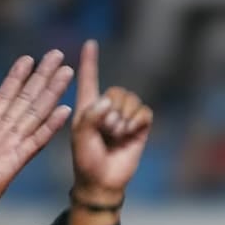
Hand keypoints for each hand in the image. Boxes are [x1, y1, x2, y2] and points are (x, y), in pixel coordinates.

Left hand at [0, 51, 73, 224]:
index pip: (4, 97)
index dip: (16, 78)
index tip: (29, 59)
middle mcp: (0, 135)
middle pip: (26, 100)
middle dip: (42, 77)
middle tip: (57, 57)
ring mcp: (10, 148)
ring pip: (35, 114)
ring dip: (51, 93)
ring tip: (66, 73)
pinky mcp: (14, 162)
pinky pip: (36, 140)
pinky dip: (50, 125)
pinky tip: (65, 110)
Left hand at [69, 40, 153, 212]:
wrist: (103, 182)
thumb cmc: (86, 160)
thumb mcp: (80, 136)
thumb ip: (92, 116)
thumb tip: (110, 102)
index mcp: (87, 107)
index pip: (89, 79)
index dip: (89, 61)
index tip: (90, 43)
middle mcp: (106, 109)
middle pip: (116, 91)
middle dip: (113, 109)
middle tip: (108, 130)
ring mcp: (124, 119)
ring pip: (131, 100)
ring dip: (125, 117)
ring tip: (118, 134)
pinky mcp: (139, 128)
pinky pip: (144, 112)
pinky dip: (137, 120)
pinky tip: (130, 132)